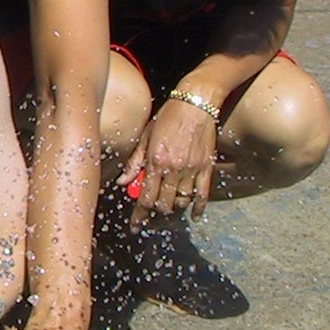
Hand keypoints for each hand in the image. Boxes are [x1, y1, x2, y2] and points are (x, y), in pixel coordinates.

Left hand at [116, 100, 217, 226]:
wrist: (196, 103)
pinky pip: (202, 195)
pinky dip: (197, 208)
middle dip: (155, 212)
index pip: (145, 198)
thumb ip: (134, 162)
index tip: (135, 226)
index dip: (139, 216)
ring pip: (181, 202)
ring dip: (174, 208)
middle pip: (163, 204)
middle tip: (151, 213)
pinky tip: (193, 215)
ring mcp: (192, 169)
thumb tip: (122, 183)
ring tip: (168, 206)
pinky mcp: (206, 167)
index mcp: (155, 161)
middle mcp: (173, 169)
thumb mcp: (145, 137)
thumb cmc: (168, 116)